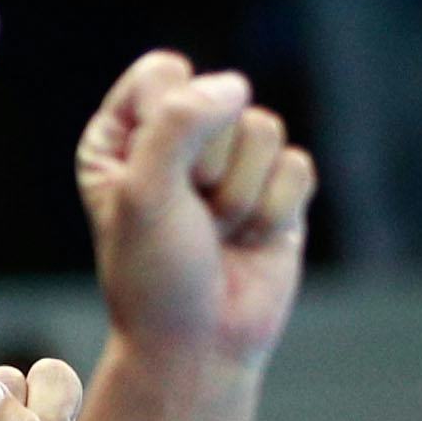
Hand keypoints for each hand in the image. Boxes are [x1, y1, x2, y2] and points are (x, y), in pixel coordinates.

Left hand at [78, 51, 311, 366]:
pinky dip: (276, 210)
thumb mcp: (144, 193)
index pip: (164, 73)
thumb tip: (235, 85)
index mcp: (124, 134)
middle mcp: (176, 140)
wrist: (200, 347)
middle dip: (211, 168)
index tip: (155, 178)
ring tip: (218, 233)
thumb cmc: (156, 276)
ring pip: (264, 128)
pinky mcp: (276, 189)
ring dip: (242, 194)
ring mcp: (230, 163)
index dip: (171, 121)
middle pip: (221, 98)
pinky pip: (297, 165)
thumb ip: (178, 123)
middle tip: (190, 220)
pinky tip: (251, 241)